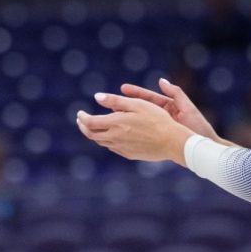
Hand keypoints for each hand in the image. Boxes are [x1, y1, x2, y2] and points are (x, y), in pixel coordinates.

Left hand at [77, 92, 192, 164]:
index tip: (79, 113)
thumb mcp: (137, 104)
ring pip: (101, 142)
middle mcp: (115, 138)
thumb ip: (115, 101)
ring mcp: (121, 148)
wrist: (171, 141)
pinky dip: (106, 141)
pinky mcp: (129, 154)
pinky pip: (112, 148)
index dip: (82, 118)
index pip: (90, 123)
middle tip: (81, 121)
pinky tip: (110, 136)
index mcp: (115, 124)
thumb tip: (97, 97)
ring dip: (94, 134)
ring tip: (94, 127)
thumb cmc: (157, 119)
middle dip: (84, 127)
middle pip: (92, 135)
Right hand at [119, 78, 217, 139]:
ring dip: (127, 119)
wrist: (204, 147)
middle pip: (141, 108)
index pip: (148, 98)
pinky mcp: (159, 138)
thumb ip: (176, 93)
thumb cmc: (199, 127)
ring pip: (140, 121)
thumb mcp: (187, 108)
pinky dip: (133, 132)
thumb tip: (161, 81)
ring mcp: (159, 127)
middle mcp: (162, 115)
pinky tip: (121, 132)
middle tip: (109, 102)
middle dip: (126, 105)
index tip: (122, 88)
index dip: (135, 93)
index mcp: (169, 106)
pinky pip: (143, 133)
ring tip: (111, 116)